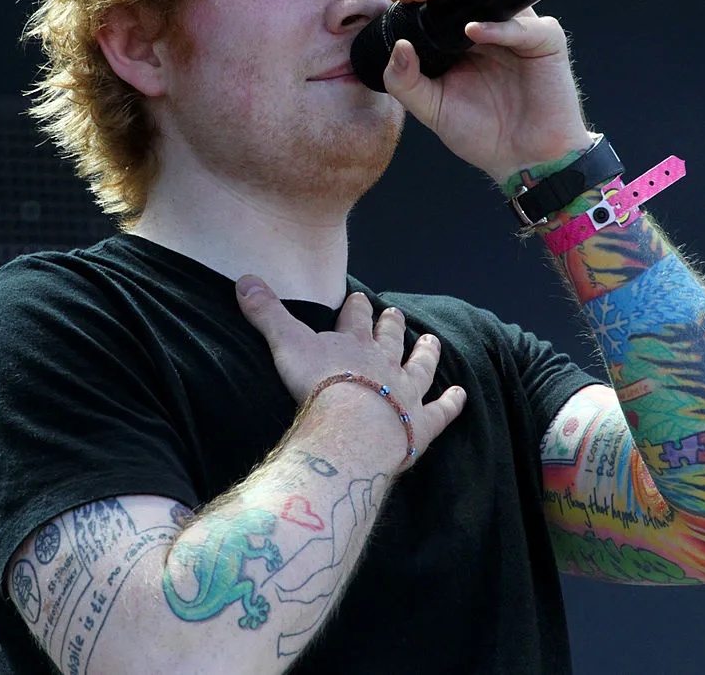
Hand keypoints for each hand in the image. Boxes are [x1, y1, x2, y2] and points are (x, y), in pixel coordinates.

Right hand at [236, 276, 466, 463]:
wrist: (352, 426)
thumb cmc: (318, 385)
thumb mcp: (286, 343)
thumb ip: (267, 313)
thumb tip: (243, 278)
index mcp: (353, 345)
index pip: (356, 320)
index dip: (358, 309)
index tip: (361, 298)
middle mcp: (384, 364)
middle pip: (390, 339)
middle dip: (392, 326)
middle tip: (396, 314)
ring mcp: (406, 393)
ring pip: (421, 368)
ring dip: (427, 354)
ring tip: (432, 341)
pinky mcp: (421, 426)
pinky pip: (441, 411)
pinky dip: (452, 403)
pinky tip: (461, 395)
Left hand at [382, 0, 591, 182]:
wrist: (521, 161)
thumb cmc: (481, 134)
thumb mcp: (431, 109)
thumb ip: (406, 82)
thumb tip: (397, 45)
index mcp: (460, 36)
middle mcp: (490, 25)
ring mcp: (519, 30)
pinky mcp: (546, 41)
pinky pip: (524, 26)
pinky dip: (498, 27)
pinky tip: (474, 32)